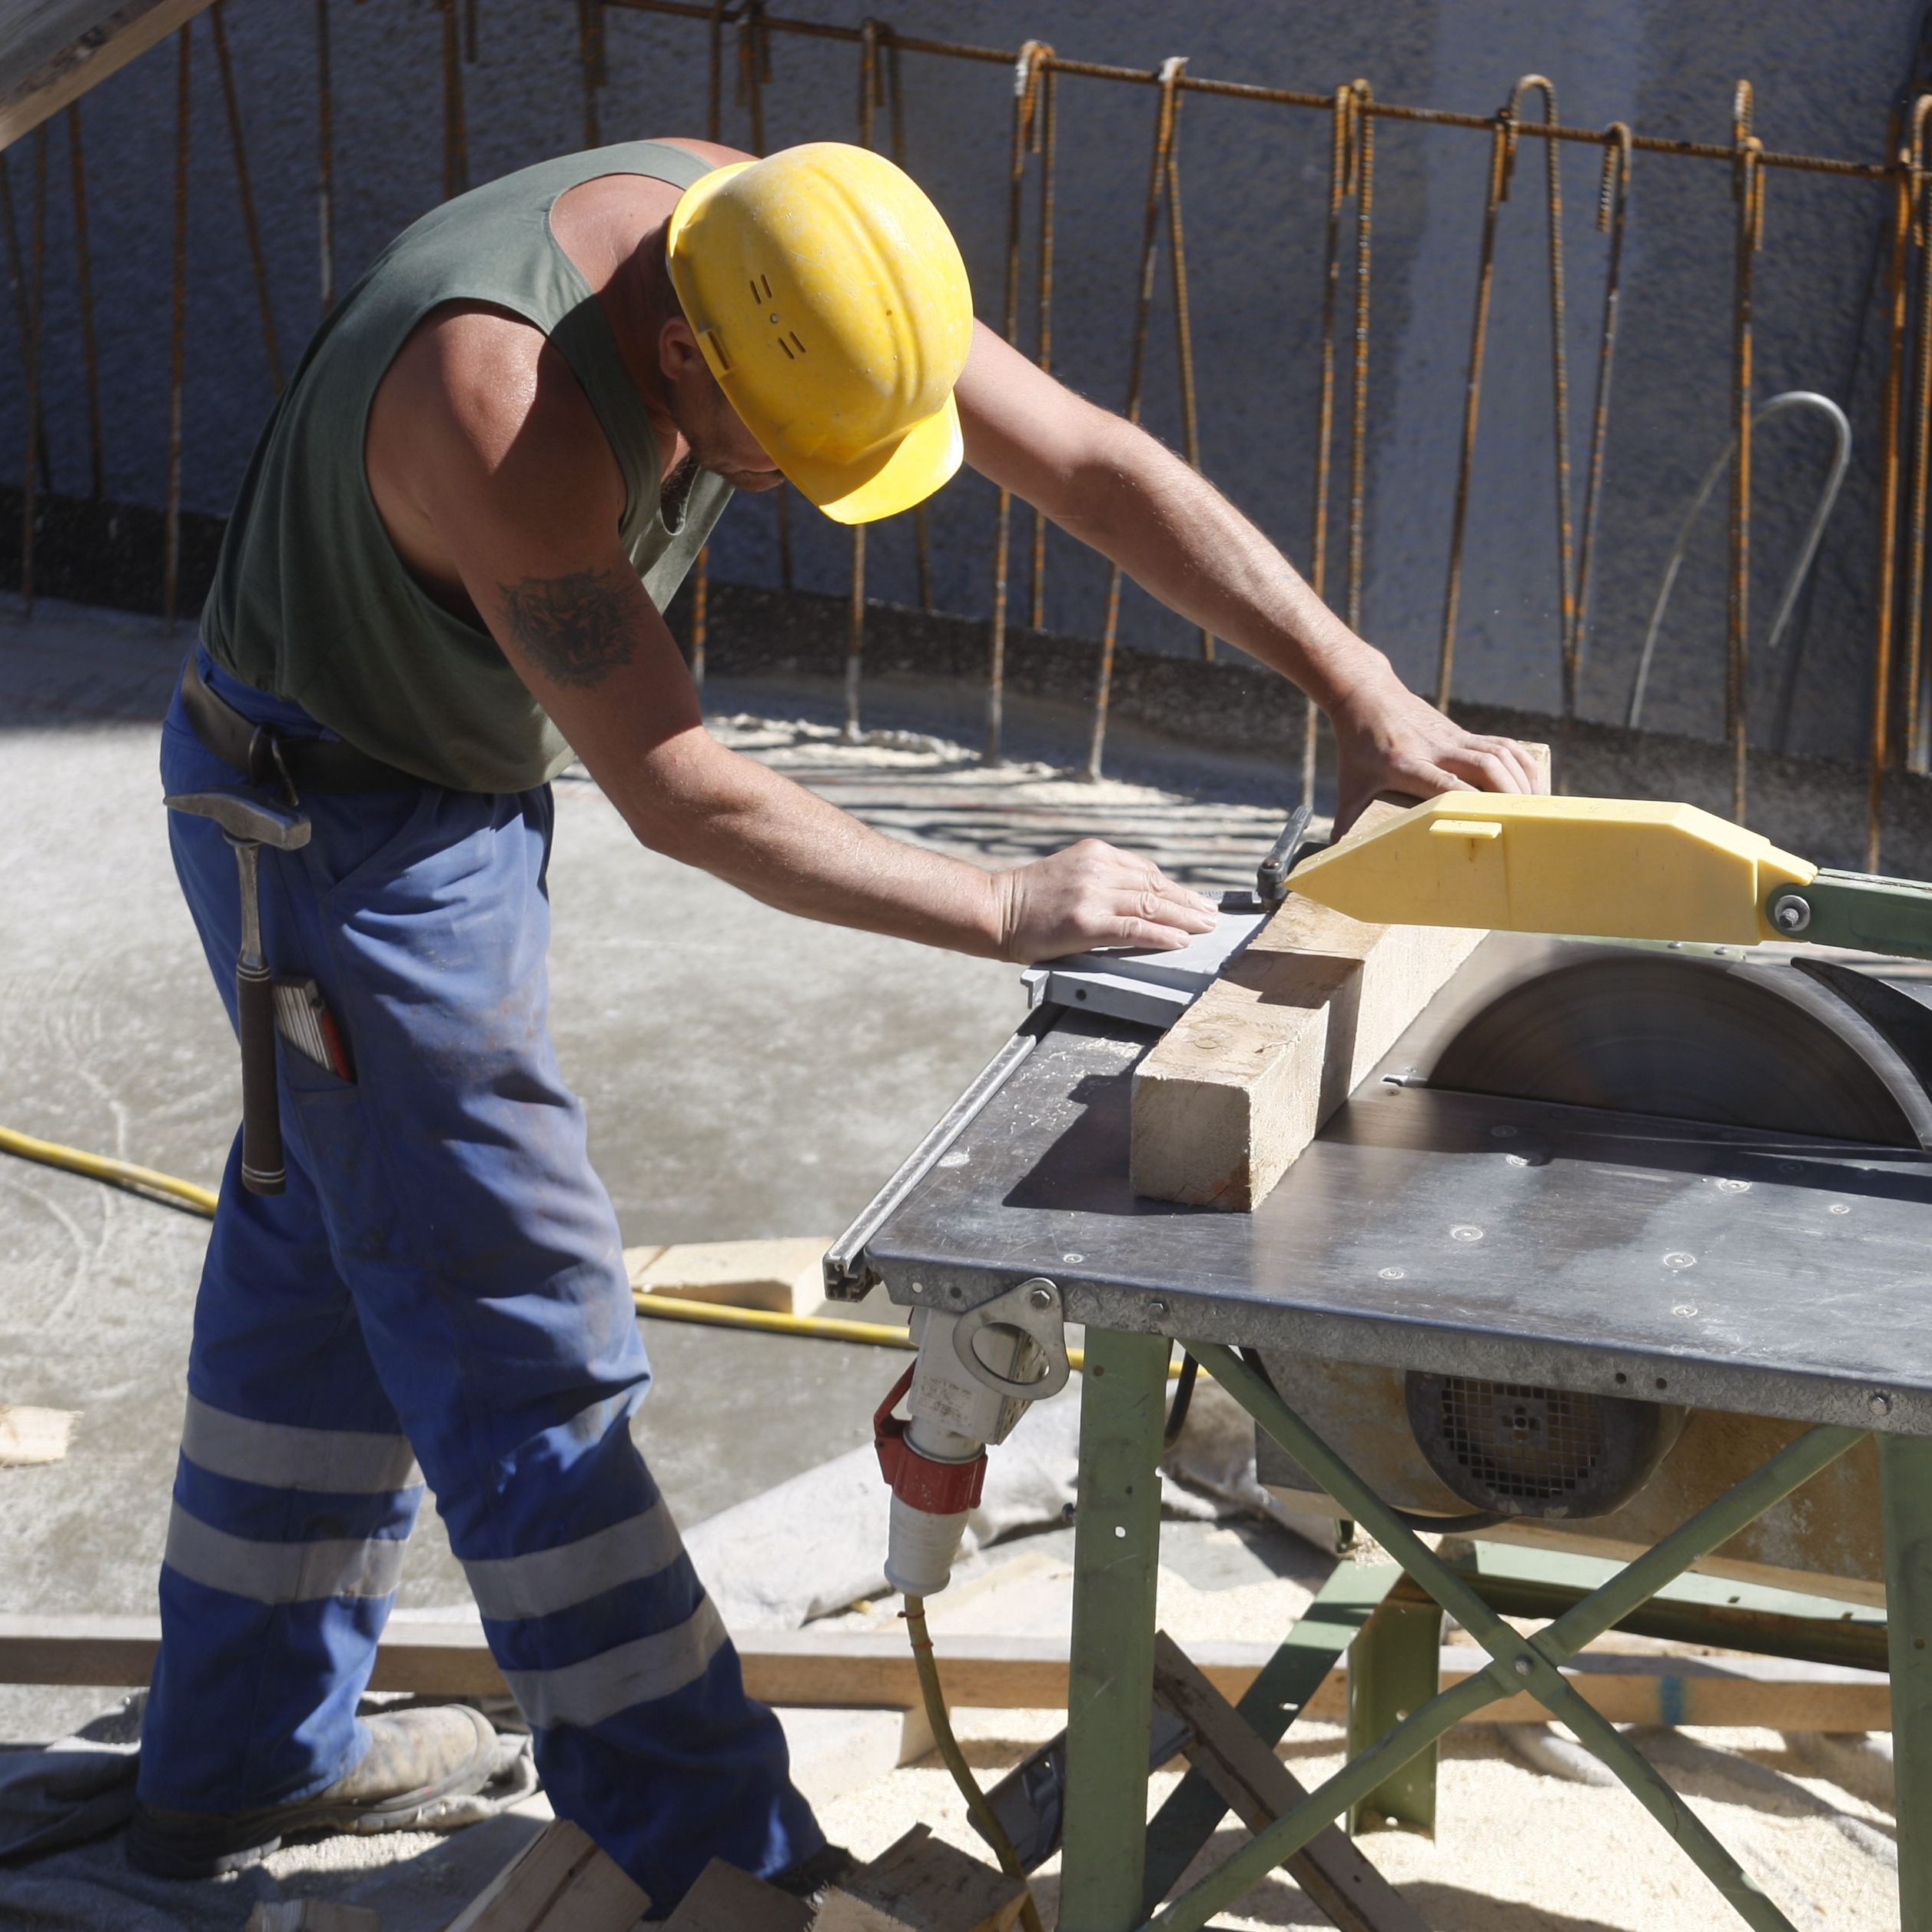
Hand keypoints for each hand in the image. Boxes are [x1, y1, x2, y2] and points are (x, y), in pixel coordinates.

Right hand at [993, 839, 1218, 963]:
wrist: (993, 909)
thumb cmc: (1028, 899)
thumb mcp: (1069, 872)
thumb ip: (1103, 878)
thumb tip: (1140, 897)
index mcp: (1096, 853)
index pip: (1147, 871)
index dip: (1175, 889)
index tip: (1194, 899)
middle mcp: (1098, 868)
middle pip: (1156, 887)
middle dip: (1189, 902)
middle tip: (1211, 914)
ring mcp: (1094, 894)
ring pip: (1152, 906)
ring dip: (1185, 918)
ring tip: (1205, 927)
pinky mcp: (1088, 922)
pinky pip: (1136, 929)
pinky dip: (1163, 935)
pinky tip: (1180, 940)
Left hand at [1328, 667, 1546, 832]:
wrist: (1366, 695)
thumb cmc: (1357, 746)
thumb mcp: (1349, 785)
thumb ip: (1345, 821)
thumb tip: (1335, 859)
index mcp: (1406, 764)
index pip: (1445, 785)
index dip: (1470, 802)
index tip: (1490, 825)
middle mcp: (1435, 749)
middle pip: (1484, 766)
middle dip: (1508, 795)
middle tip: (1526, 824)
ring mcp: (1453, 738)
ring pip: (1499, 754)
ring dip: (1522, 780)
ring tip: (1537, 810)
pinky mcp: (1464, 732)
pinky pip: (1503, 745)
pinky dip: (1522, 763)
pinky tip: (1534, 784)